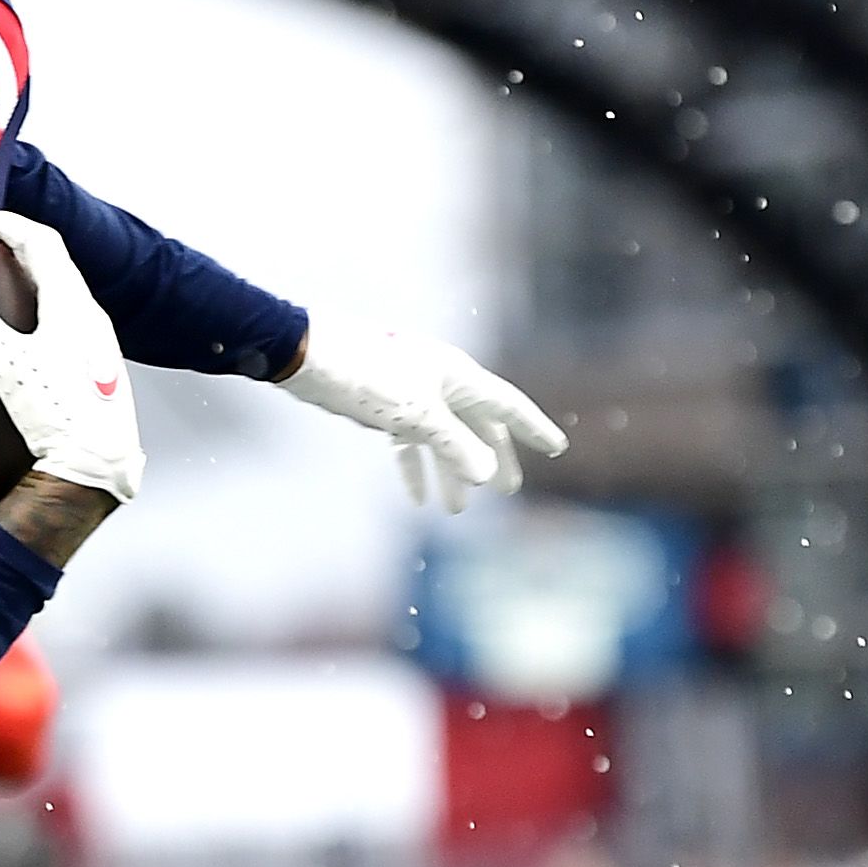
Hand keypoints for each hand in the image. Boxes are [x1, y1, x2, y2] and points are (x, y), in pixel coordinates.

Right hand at [0, 209, 141, 504]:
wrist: (97, 464)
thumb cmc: (60, 415)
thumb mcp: (8, 366)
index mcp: (73, 305)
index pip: (41, 241)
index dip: (5, 224)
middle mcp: (90, 317)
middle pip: (54, 262)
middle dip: (16, 246)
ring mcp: (95, 343)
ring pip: (61, 290)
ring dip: (28, 276)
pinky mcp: (93, 367)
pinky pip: (64, 319)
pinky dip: (37, 306)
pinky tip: (23, 332)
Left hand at [282, 319, 563, 512]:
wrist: (311, 356)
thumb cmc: (368, 378)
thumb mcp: (418, 417)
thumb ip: (455, 445)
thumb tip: (486, 474)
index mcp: (459, 376)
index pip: (507, 407)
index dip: (533, 429)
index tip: (556, 449)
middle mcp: (442, 381)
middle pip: (478, 425)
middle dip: (492, 459)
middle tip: (508, 490)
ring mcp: (414, 393)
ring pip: (444, 438)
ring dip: (451, 472)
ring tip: (457, 509)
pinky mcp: (386, 405)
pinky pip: (411, 442)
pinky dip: (416, 468)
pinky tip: (418, 498)